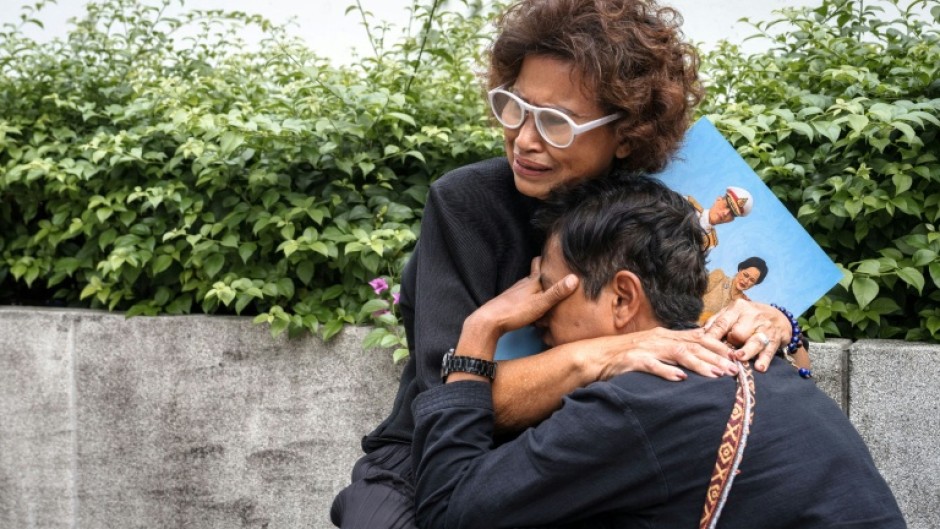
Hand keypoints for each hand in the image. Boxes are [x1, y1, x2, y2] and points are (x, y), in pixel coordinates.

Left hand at [469, 257, 578, 334]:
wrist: (489, 321)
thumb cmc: (515, 311)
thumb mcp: (540, 303)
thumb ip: (557, 292)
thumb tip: (575, 278)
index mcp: (532, 281)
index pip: (539, 263)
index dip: (547, 259)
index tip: (557, 254)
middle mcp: (523, 283)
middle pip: (535, 274)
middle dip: (544, 272)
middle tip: (555, 272)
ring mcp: (515, 292)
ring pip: (529, 286)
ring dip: (538, 287)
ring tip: (548, 291)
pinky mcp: (510, 302)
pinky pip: (524, 297)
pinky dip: (531, 298)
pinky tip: (534, 306)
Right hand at [566, 326, 738, 382]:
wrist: (593, 356)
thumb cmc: (623, 357)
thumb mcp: (651, 350)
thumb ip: (671, 352)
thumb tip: (694, 359)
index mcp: (664, 335)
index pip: (697, 338)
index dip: (718, 346)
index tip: (736, 357)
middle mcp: (658, 339)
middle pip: (693, 345)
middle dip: (715, 357)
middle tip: (734, 370)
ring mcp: (645, 349)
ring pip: (678, 353)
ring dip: (699, 364)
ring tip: (716, 375)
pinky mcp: (632, 360)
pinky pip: (652, 365)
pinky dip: (666, 371)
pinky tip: (680, 379)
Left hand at [702, 299, 791, 371]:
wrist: (778, 317)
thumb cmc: (747, 317)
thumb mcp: (731, 313)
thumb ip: (716, 322)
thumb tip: (701, 334)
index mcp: (737, 308)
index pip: (722, 323)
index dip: (712, 336)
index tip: (703, 346)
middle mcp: (752, 316)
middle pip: (738, 333)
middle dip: (731, 344)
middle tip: (726, 354)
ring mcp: (765, 328)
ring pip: (754, 341)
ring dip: (746, 351)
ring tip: (739, 357)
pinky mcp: (776, 339)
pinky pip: (769, 350)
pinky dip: (764, 359)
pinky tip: (759, 367)